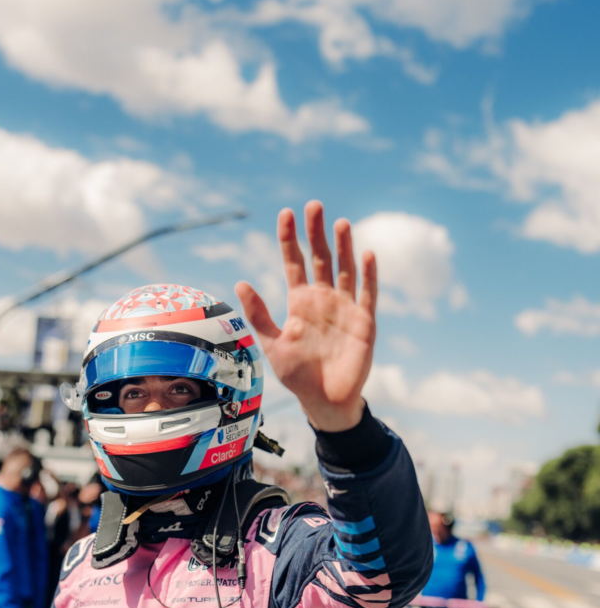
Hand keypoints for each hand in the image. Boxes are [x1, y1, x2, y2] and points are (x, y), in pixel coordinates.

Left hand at [235, 200, 376, 431]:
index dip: (289, 239)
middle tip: (313, 206)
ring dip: (343, 247)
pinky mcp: (364, 322)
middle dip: (316, 233)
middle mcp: (323, 299)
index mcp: (300, 302)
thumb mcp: (273, 344)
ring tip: (339, 223)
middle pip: (320, 258)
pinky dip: (367, 275)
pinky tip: (365, 254)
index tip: (285, 214)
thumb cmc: (298, 375)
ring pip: (344, 270)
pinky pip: (367, 294)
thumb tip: (240, 283)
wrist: (324, 401)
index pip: (294, 262)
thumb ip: (259, 314)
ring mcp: (345, 308)